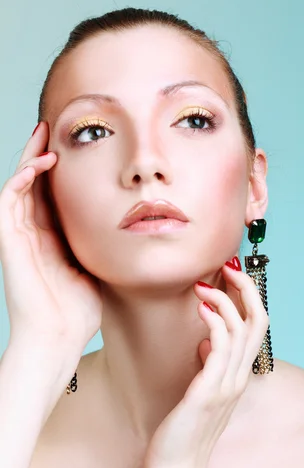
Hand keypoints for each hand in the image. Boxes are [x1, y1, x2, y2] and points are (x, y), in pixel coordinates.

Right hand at [0, 122, 102, 407]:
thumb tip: (127, 225)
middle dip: (42, 154)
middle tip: (55, 127)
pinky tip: (40, 164)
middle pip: (32, 183)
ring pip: (18, 186)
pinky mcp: (8, 243)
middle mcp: (32, 233)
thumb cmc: (79, 311)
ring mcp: (17, 237)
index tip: (76, 146)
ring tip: (45, 134)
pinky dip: (21, 179)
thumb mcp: (96, 267)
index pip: (52, 194)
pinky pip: (7, 203)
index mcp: (51, 238)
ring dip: (29, 158)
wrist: (57, 339)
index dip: (60, 169)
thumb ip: (100, 244)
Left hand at [143, 258, 269, 467]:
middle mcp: (239, 377)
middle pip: (258, 322)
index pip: (256, 327)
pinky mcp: (208, 392)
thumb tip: (206, 340)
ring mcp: (227, 385)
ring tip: (202, 287)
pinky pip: (220, 349)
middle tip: (227, 266)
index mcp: (239, 375)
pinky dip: (214, 323)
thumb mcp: (202, 391)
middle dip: (246, 288)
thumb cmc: (186, 429)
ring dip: (224, 301)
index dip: (249, 298)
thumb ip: (211, 365)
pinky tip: (202, 311)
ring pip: (240, 330)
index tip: (231, 276)